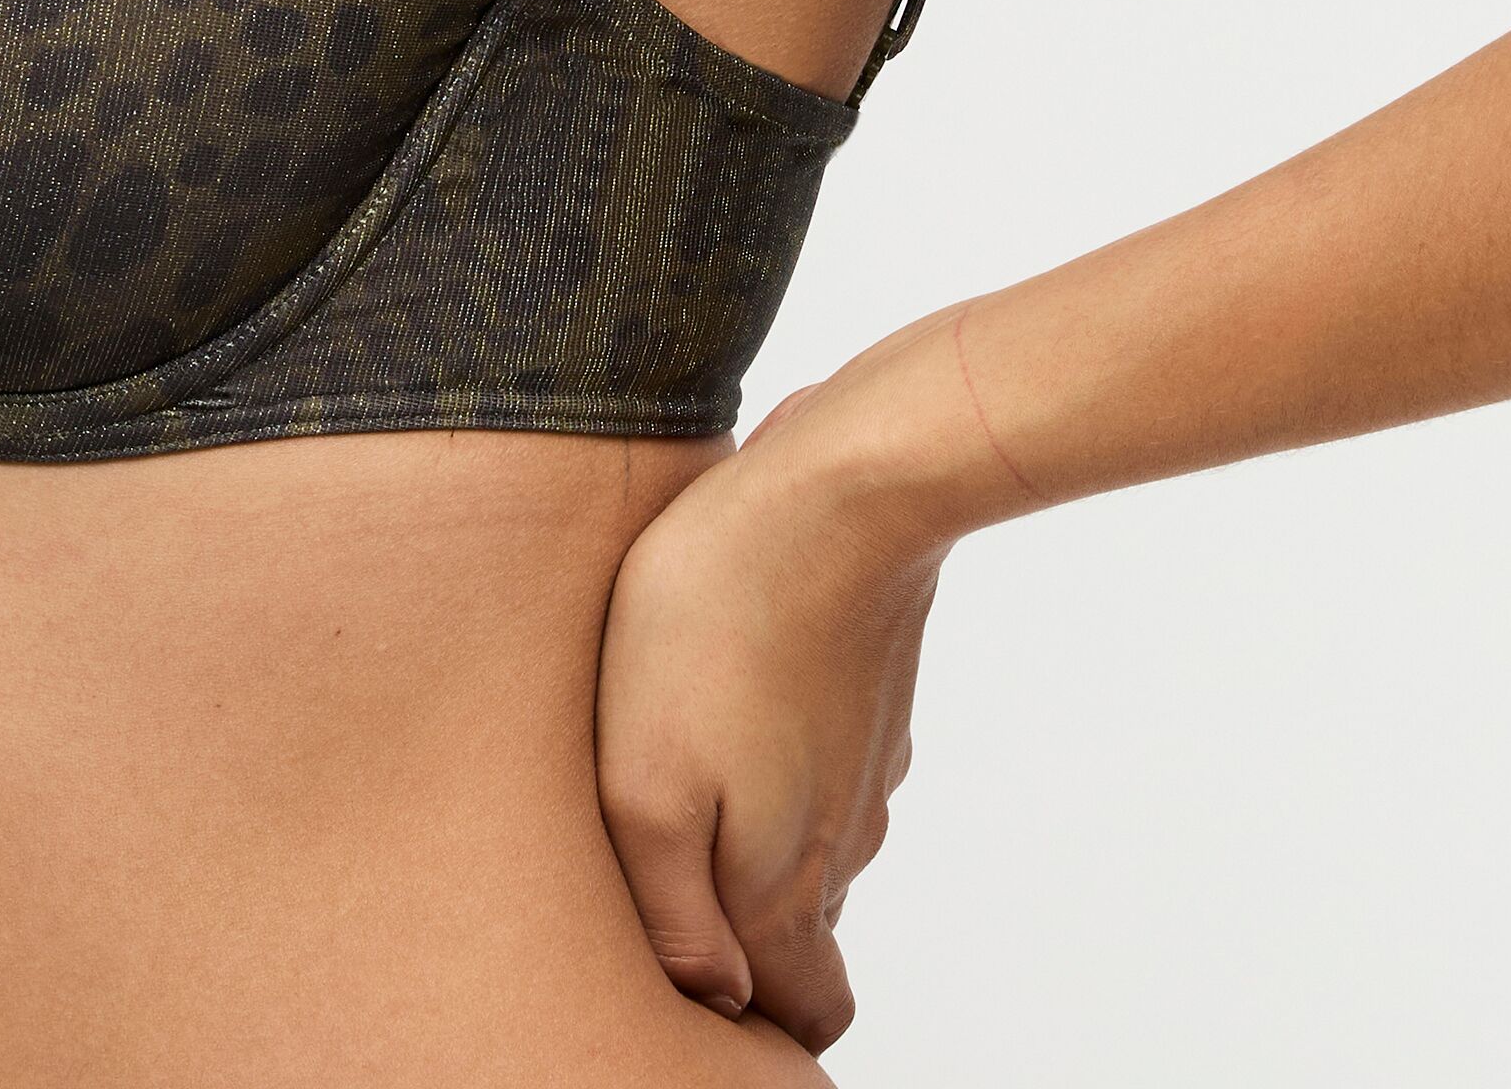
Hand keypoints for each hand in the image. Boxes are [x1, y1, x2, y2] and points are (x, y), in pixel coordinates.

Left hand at [594, 367, 967, 1054]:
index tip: (684, 977)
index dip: (747, 1019)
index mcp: (790, 885)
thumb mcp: (647, 782)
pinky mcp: (863, 691)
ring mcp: (863, 762)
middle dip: (737, 929)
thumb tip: (712, 999)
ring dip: (746, 830)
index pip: (802, 1016)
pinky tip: (716, 690)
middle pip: (797, 934)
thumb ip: (675, 914)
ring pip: (804, 841)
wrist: (838, 491)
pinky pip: (813, 755)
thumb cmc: (716, 621)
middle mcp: (843, 841)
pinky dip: (770, 751)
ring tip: (668, 770)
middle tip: (654, 867)